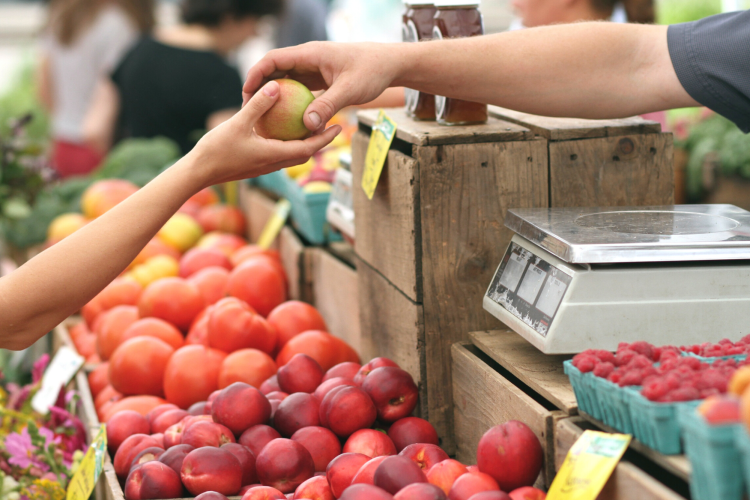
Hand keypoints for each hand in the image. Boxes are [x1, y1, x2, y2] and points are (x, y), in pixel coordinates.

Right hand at [188, 80, 341, 188]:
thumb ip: (258, 105)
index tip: (339, 127)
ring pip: (292, 155)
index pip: (308, 148)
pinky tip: (282, 130)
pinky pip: (278, 153)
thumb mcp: (238, 123)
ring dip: (304, 143)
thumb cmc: (216, 150)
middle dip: (320, 141)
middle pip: (304, 153)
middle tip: (332, 125)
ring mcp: (264, 166)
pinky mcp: (255, 165)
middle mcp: (273, 164)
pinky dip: (287, 143)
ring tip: (312, 126)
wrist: (198, 173)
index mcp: (274, 155)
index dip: (325, 138)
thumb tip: (276, 86)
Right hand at [243, 42, 400, 131]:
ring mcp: (313, 69)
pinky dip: (290, 103)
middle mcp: (308, 59)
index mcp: (310, 54)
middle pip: (275, 70)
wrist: (389, 64)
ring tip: (262, 117)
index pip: (273, 59)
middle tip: (248, 110)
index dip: (256, 74)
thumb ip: (328, 106)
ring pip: (285, 81)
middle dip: (259, 88)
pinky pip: (298, 90)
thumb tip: (307, 126)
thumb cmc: (372, 71)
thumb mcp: (350, 90)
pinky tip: (286, 122)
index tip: (246, 93)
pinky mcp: (319, 79)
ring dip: (273, 97)